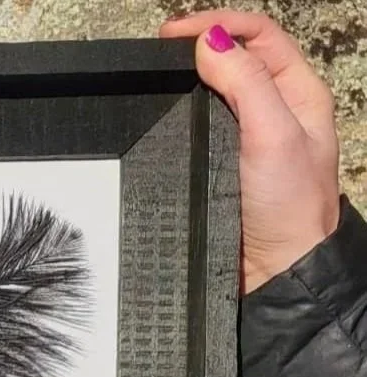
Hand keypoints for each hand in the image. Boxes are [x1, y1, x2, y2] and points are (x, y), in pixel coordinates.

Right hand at [160, 10, 340, 292]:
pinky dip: (181, 113)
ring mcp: (246, 136)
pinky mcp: (221, 162)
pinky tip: (166, 115)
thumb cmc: (289, 209)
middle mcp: (274, 109)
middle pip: (236, 55)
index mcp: (298, 93)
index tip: (175, 34)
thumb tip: (210, 41)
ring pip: (215, 90)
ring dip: (188, 79)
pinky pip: (198, 126)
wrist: (276, 269)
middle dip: (199, 44)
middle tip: (161, 49)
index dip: (218, 24)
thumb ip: (246, 83)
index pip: (259, 35)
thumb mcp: (273, 134)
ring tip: (161, 76)